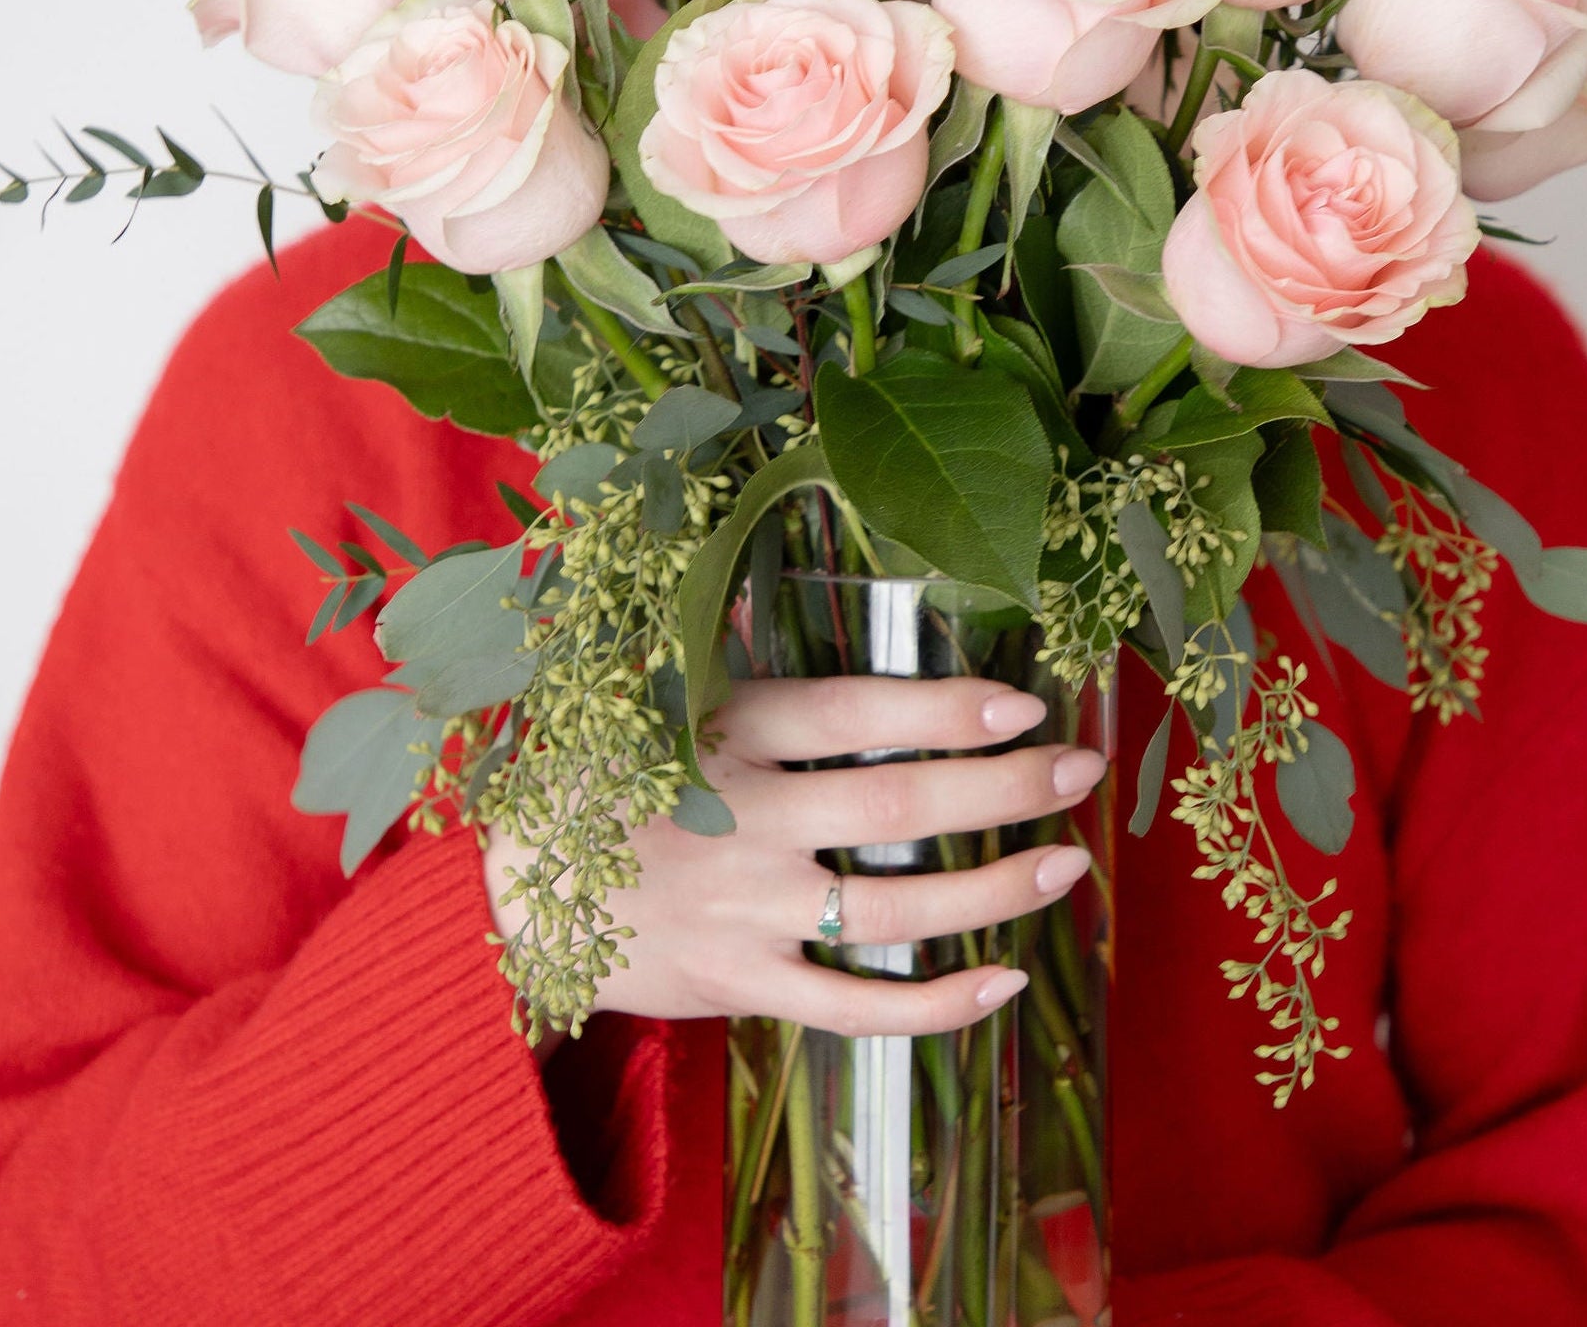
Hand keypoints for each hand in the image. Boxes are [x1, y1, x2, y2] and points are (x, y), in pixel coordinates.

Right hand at [485, 675, 1104, 1043]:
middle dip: (1001, 788)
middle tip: (1077, 769)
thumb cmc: (593, 775)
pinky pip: (854, 1008)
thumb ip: (712, 643)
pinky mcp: (742, 986)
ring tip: (1066, 861)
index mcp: (722, 734)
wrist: (509, 894)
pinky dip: (935, 1005)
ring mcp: (745, 913)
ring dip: (993, 889)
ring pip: (893, 911)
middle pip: (895, 808)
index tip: (1020, 702)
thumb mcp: (643, 693)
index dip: (941, 708)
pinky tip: (1007, 980)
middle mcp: (743, 822)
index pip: (851, 714)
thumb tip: (754, 579)